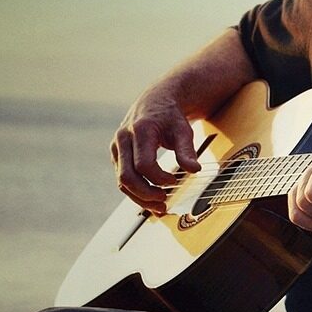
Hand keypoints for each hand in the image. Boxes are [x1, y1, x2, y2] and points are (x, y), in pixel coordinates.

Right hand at [110, 92, 200, 213]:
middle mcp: (123, 139)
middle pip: (127, 177)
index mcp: (140, 130)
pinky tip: (152, 201)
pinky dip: (136, 193)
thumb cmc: (171, 117)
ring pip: (122, 181)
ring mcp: (116, 148)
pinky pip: (123, 179)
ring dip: (140, 198)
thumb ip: (187, 151)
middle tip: (165, 202)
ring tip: (161, 208)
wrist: (155, 102)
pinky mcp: (117, 156)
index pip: (143, 164)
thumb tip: (194, 170)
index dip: (159, 178)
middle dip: (146, 194)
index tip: (175, 182)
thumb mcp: (183, 130)